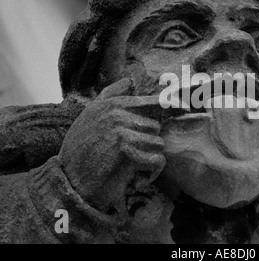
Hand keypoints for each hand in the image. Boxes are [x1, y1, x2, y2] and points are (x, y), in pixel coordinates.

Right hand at [58, 78, 165, 213]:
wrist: (69, 178)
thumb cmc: (81, 149)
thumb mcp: (91, 116)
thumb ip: (111, 96)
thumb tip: (132, 81)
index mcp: (112, 103)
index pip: (152, 101)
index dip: (173, 105)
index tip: (187, 108)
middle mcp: (117, 111)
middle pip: (156, 127)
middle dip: (148, 144)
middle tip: (132, 159)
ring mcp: (120, 127)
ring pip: (157, 143)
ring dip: (149, 159)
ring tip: (131, 169)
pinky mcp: (123, 146)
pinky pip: (156, 159)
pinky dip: (152, 173)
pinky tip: (140, 180)